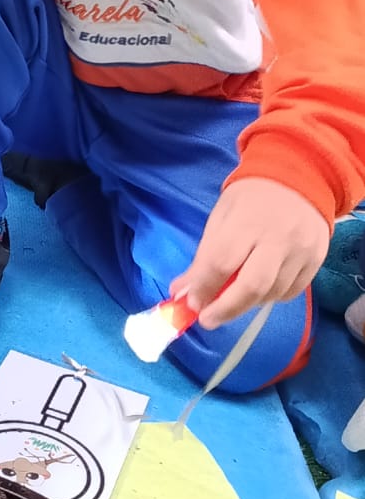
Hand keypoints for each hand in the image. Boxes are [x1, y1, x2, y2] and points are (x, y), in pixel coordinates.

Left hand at [172, 179, 329, 329]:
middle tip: (208, 320)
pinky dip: (270, 297)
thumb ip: (204, 256)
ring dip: (246, 304)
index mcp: (248, 221)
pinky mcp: (317, 261)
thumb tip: (182, 291)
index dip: (204, 288)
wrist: (300, 178)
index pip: (222, 263)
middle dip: (226, 309)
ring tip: (232, 300)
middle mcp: (279, 238)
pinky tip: (259, 289)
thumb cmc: (252, 197)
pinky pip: (290, 292)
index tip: (191, 304)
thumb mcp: (222, 216)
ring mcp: (302, 251)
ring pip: (272, 293)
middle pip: (252, 286)